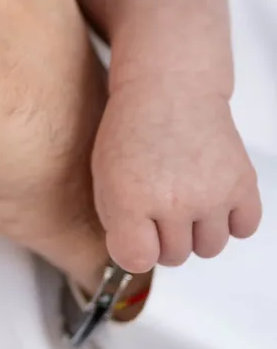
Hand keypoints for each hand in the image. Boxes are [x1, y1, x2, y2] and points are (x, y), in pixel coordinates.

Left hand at [93, 74, 261, 271]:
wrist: (170, 88)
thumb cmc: (134, 127)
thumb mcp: (103, 174)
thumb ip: (116, 220)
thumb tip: (136, 256)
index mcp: (132, 197)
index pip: (137, 260)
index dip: (134, 249)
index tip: (135, 234)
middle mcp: (174, 200)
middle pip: (174, 257)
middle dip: (164, 239)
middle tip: (159, 208)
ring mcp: (213, 194)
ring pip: (209, 248)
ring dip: (197, 232)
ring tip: (186, 201)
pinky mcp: (243, 184)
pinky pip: (244, 229)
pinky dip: (231, 220)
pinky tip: (213, 200)